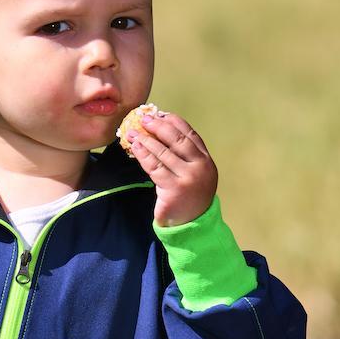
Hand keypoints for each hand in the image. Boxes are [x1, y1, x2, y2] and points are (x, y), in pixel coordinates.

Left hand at [126, 111, 218, 227]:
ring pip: (163, 152)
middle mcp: (200, 167)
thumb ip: (184, 155)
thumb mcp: (193, 173)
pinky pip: (155, 167)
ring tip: (133, 133)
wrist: (191, 223)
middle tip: (145, 119)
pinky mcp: (174, 189)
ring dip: (146, 140)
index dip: (174, 122)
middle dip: (159, 126)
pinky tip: (135, 148)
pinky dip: (143, 155)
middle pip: (177, 140)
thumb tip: (161, 129)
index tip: (160, 114)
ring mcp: (188, 178)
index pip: (190, 134)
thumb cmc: (188, 195)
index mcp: (206, 160)